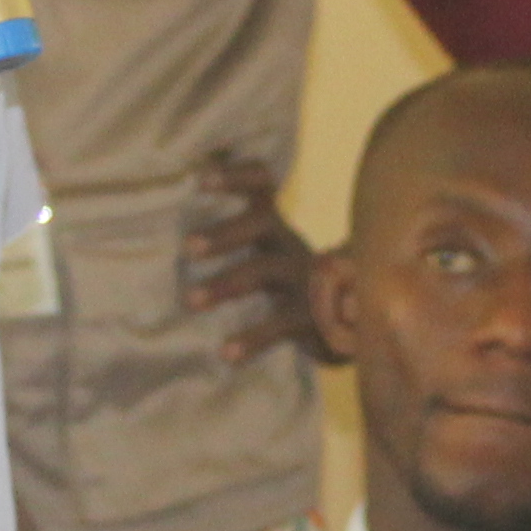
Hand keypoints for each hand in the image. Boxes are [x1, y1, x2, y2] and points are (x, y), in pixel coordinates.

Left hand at [182, 157, 324, 368]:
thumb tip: (172, 230)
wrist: (357, 321)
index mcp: (274, 227)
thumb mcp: (269, 254)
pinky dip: (252, 339)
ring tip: (190, 300)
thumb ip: (236, 239)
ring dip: (226, 284)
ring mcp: (303, 280)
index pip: (262, 186)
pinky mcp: (311, 318)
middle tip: (187, 247)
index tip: (202, 178)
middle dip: (223, 234)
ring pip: (264, 272)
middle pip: (260, 225)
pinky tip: (226, 353)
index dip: (236, 176)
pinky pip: (279, 325)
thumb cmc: (292, 285)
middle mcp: (289, 245)